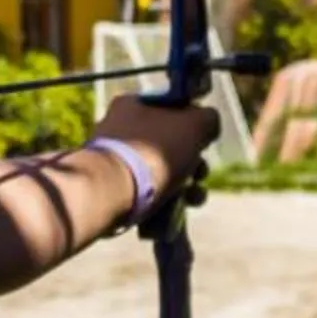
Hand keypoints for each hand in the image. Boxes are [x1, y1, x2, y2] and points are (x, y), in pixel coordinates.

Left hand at [94, 93, 222, 214]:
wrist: (110, 192)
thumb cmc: (153, 154)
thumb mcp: (194, 126)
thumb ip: (208, 120)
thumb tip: (207, 125)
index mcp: (132, 104)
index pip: (174, 111)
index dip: (194, 129)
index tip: (203, 146)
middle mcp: (117, 128)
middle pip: (169, 145)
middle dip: (193, 165)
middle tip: (199, 176)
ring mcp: (111, 161)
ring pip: (159, 172)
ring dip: (184, 187)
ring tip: (193, 200)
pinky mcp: (109, 189)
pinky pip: (144, 193)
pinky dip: (162, 202)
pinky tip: (173, 213)